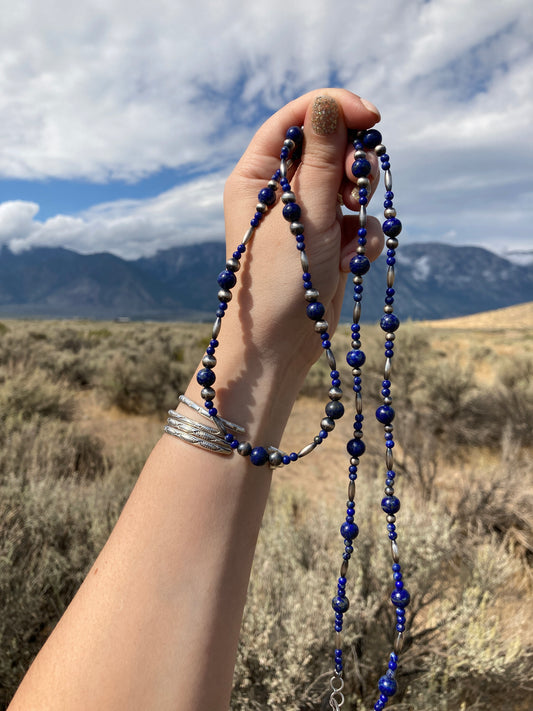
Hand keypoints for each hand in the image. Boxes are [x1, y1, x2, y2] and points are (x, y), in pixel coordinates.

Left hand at [222, 89, 383, 375]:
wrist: (279, 345)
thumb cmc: (280, 280)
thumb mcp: (305, 214)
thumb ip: (321, 158)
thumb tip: (329, 102)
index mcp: (257, 175)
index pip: (296, 119)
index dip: (334, 108)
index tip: (372, 117)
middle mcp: (279, 190)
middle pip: (328, 146)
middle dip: (351, 163)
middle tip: (357, 184)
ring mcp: (306, 216)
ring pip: (348, 182)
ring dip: (359, 202)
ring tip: (349, 229)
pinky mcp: (327, 241)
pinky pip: (357, 219)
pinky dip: (361, 236)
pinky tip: (352, 259)